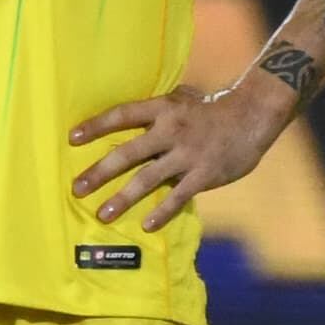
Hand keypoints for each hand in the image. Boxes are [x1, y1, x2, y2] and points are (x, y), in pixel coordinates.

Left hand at [70, 82, 282, 230]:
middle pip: (127, 152)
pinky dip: (162, 212)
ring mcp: (186, 155)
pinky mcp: (203, 175)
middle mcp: (170, 131)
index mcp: (163, 109)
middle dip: (99, 172)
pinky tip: (147, 225)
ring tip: (103, 213)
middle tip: (77, 188)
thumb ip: (157, 111)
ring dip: (123, 198)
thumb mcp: (182, 99)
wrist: (252, 117)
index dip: (96, 126)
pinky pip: (177, 196)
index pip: (122, 115)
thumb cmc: (212, 109)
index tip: (72, 138)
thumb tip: (128, 117)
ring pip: (147, 179)